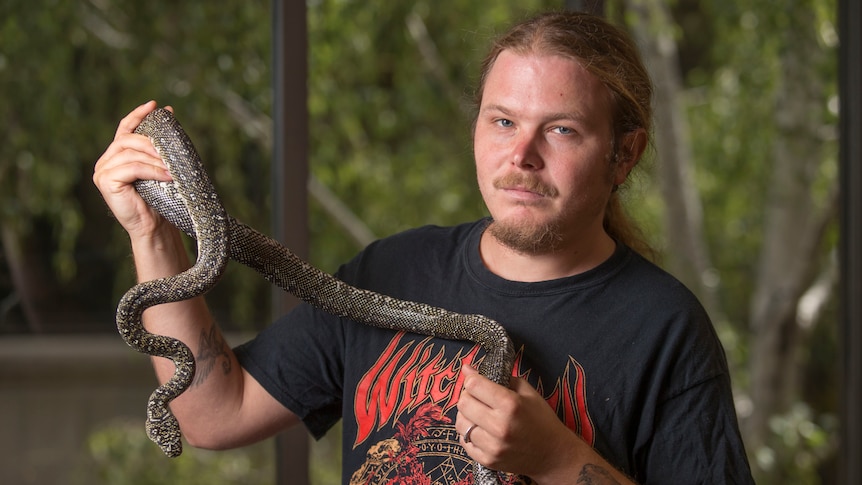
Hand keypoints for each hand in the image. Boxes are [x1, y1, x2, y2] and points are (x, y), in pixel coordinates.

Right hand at [93, 100, 174, 239]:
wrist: (153, 226)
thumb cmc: (158, 198)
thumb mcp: (159, 166)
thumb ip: (159, 144)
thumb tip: (169, 112)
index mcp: (116, 155)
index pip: (125, 128)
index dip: (138, 115)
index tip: (155, 105)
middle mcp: (106, 161)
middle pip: (128, 140)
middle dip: (152, 142)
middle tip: (171, 150)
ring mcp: (103, 171)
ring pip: (131, 153)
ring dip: (156, 159)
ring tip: (173, 167)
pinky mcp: (105, 182)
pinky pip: (132, 168)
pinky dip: (152, 170)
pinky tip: (167, 175)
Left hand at [455, 363, 583, 478]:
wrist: (553, 454)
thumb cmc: (541, 419)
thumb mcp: (527, 392)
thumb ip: (500, 378)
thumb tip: (468, 370)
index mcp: (511, 404)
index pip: (473, 385)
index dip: (471, 379)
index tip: (475, 380)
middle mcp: (500, 426)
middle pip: (463, 403)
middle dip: (467, 396)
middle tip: (476, 397)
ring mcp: (493, 446)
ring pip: (460, 423)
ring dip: (466, 416)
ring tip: (478, 415)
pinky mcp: (488, 461)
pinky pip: (464, 442)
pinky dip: (468, 434)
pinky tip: (481, 430)